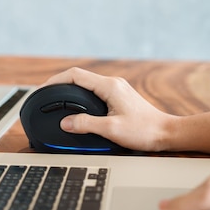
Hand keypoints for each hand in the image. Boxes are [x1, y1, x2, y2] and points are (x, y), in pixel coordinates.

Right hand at [43, 67, 174, 150]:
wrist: (167, 133)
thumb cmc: (144, 131)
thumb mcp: (111, 129)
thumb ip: (86, 125)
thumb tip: (65, 122)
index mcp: (109, 86)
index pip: (75, 75)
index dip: (56, 80)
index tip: (43, 89)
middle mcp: (113, 84)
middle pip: (80, 77)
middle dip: (60, 84)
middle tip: (47, 96)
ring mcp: (117, 89)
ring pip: (87, 84)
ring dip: (72, 90)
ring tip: (58, 100)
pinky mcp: (120, 97)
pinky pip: (95, 91)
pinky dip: (82, 96)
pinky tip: (78, 107)